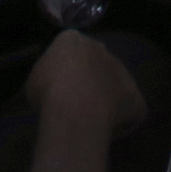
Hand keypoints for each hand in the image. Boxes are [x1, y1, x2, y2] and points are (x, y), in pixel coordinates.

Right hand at [23, 30, 146, 138]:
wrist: (74, 110)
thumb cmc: (48, 92)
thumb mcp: (35, 80)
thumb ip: (49, 77)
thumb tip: (54, 86)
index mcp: (72, 40)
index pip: (71, 47)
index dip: (66, 68)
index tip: (59, 85)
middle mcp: (101, 50)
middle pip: (97, 63)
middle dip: (89, 80)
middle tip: (76, 102)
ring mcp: (122, 71)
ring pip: (115, 84)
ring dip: (107, 98)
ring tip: (91, 119)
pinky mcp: (135, 96)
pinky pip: (131, 108)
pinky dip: (124, 119)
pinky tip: (110, 131)